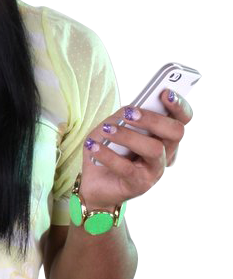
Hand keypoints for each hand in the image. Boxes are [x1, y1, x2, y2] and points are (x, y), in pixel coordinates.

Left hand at [79, 89, 193, 209]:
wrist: (94, 181)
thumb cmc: (108, 149)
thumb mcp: (114, 125)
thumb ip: (125, 116)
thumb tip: (132, 109)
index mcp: (164, 135)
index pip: (183, 119)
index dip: (179, 105)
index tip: (164, 93)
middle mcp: (166, 153)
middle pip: (176, 132)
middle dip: (153, 119)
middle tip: (129, 113)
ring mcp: (156, 170)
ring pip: (155, 150)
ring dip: (129, 136)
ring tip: (107, 129)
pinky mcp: (140, 185)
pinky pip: (127, 168)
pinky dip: (109, 155)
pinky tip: (94, 147)